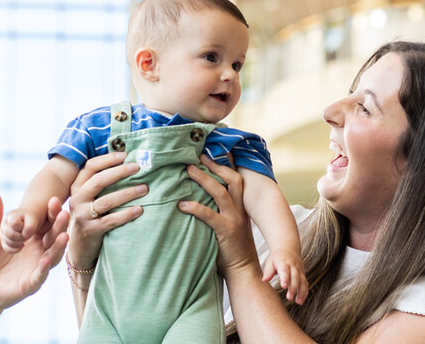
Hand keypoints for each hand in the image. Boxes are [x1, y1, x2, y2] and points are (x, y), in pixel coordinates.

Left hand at [0, 188, 69, 310]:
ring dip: (59, 247)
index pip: (46, 223)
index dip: (51, 213)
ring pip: (53, 256)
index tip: (53, 200)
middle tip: (64, 212)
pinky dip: (43, 268)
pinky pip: (39, 276)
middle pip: (54, 237)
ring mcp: (37, 268)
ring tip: (64, 235)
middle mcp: (39, 252)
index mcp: (33, 239)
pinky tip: (45, 260)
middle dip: (60, 225)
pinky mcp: (30, 284)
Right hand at [65, 152, 148, 269]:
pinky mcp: (91, 230)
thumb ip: (100, 182)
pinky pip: (111, 220)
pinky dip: (127, 214)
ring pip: (106, 200)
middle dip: (119, 172)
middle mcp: (77, 199)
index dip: (108, 159)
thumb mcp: (89, 198)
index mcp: (77, 187)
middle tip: (137, 167)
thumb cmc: (91, 216)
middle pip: (98, 181)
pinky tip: (140, 209)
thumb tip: (126, 161)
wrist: (80, 247)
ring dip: (128, 193)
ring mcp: (82, 215)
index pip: (90, 167)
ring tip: (145, 188)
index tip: (125, 155)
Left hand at [177, 155, 258, 274]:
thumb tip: (197, 198)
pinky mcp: (226, 231)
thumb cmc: (230, 250)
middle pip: (232, 179)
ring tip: (188, 170)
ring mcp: (234, 219)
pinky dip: (194, 208)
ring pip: (220, 192)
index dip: (225, 164)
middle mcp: (240, 210)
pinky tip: (181, 204)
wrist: (243, 270)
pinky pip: (209, 215)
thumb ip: (219, 212)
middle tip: (198, 155)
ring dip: (203, 179)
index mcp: (241, 207)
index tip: (212, 152)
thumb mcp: (229, 226)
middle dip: (215, 165)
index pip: (236, 179)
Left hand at [263, 251, 307, 303]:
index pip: (285, 271)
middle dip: (294, 288)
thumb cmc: (277, 258)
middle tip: (289, 297)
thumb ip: (268, 271)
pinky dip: (305, 292)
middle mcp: (293, 267)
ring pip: (302, 281)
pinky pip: (305, 283)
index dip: (285, 278)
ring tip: (298, 302)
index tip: (284, 286)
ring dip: (301, 292)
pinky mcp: (303, 275)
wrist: (288, 250)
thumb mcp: (270, 262)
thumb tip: (264, 280)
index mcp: (284, 263)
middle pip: (295, 277)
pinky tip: (301, 300)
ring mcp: (299, 271)